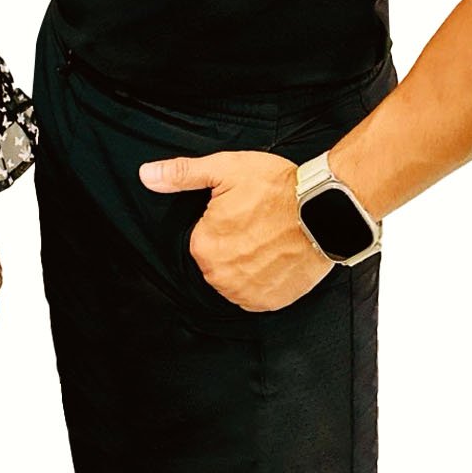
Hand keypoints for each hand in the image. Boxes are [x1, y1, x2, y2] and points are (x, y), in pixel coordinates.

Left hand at [139, 149, 331, 311]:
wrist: (325, 210)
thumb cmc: (276, 188)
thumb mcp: (224, 169)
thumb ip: (181, 175)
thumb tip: (146, 175)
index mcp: (204, 246)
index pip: (201, 237)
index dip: (220, 220)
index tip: (240, 210)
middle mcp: (221, 277)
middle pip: (217, 259)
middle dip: (233, 242)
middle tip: (257, 222)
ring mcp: (248, 293)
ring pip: (235, 278)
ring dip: (247, 262)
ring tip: (269, 238)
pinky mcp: (272, 303)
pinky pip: (256, 293)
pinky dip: (264, 278)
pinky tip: (277, 256)